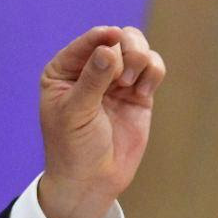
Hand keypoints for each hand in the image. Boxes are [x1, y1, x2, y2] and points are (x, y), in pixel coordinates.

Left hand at [37, 25, 164, 217]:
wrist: (92, 180)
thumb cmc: (73, 146)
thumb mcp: (76, 112)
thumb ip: (93, 80)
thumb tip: (109, 49)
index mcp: (64, 70)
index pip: (88, 42)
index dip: (102, 37)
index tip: (113, 39)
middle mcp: (90, 69)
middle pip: (119, 38)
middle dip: (127, 49)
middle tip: (124, 76)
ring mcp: (116, 80)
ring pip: (138, 48)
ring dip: (141, 59)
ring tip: (131, 85)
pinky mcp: (139, 93)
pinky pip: (153, 67)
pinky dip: (154, 72)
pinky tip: (142, 93)